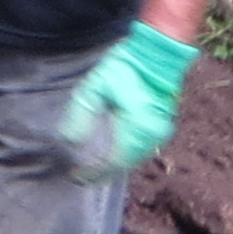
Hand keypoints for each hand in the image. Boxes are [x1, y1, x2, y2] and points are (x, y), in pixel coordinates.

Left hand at [56, 21, 196, 179]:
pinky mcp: (162, 125)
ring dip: (116, 165)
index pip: (113, 161)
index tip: (76, 177)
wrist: (157, 55)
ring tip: (95, 170)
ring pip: (136, 158)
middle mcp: (152, 135)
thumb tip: (69, 142)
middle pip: (126, 164)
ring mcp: (161, 131)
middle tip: (82, 178)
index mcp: (136, 128)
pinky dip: (127, 155)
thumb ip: (81, 116)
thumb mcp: (95, 89)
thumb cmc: (125, 69)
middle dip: (104, 173)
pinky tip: (115, 155)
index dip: (94, 173)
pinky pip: (143, 149)